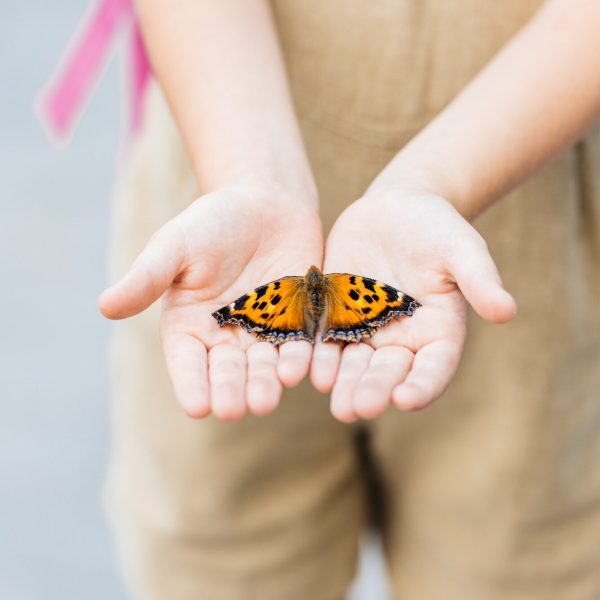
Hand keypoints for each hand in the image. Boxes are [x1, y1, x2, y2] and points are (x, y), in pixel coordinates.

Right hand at [99, 181, 321, 419]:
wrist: (265, 201)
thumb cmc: (212, 222)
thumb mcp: (175, 245)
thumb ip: (147, 277)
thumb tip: (105, 306)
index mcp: (189, 326)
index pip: (187, 363)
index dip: (192, 385)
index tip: (196, 407)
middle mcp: (226, 336)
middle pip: (228, 371)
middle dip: (231, 390)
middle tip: (236, 409)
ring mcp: (264, 332)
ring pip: (263, 365)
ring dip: (265, 383)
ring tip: (266, 400)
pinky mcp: (297, 321)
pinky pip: (298, 344)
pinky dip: (298, 358)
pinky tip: (298, 369)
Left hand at [311, 190, 515, 421]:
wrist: (395, 208)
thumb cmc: (436, 226)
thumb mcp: (461, 248)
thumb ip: (479, 278)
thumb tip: (507, 311)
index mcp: (437, 332)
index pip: (433, 368)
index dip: (422, 385)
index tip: (406, 399)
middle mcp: (401, 340)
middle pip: (387, 373)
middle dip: (372, 390)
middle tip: (355, 409)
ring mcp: (366, 330)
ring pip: (353, 364)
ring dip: (342, 383)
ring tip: (331, 400)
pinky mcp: (336, 315)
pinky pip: (325, 339)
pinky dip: (317, 355)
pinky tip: (305, 368)